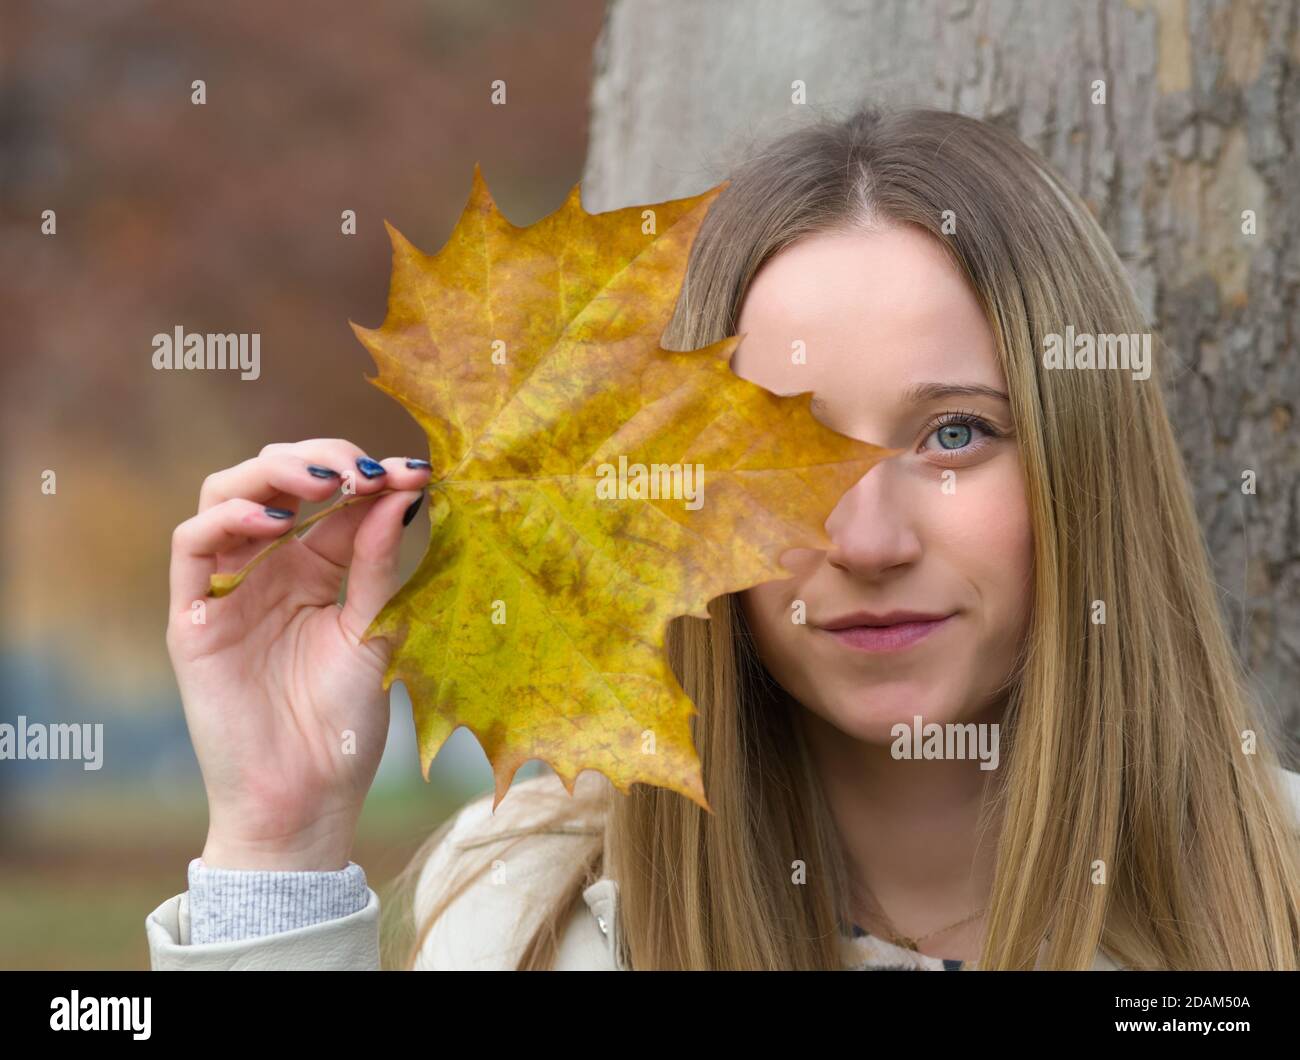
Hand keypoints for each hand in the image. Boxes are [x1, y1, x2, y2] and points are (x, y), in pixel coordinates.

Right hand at [165, 439, 430, 869]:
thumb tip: (403, 492)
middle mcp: (270, 566)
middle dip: (321, 458)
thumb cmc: (345, 723)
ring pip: (227, 493)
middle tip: (364, 470)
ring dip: (274, 473)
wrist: (306, 796)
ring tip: (326, 482)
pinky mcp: (193, 615)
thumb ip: (379, 563)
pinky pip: (191, 545)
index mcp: (319, 568)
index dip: (370, 473)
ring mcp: (229, 586)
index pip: (334, 495)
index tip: (415, 473)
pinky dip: (228, 517)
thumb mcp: (375, 631)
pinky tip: (276, 522)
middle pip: (276, 478)